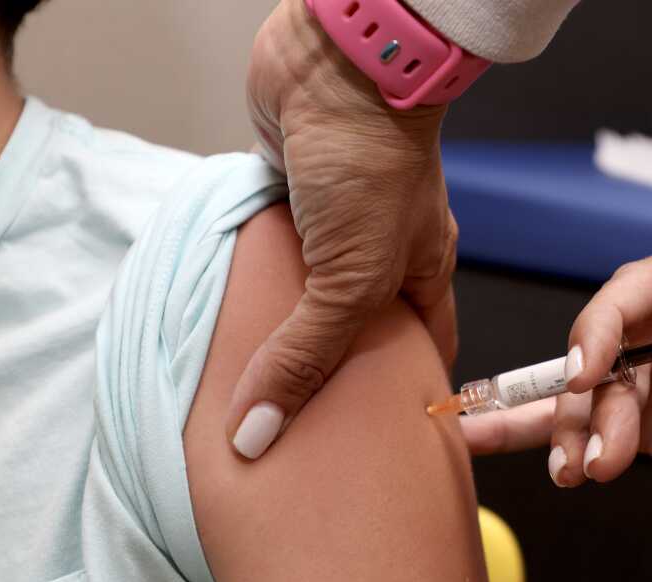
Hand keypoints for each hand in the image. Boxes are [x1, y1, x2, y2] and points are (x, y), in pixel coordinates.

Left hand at [231, 0, 457, 458]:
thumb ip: (305, 356)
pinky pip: (268, 259)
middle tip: (300, 432)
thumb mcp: (350, 281)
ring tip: (251, 390)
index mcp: (422, 273)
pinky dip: (250, 287)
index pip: (425, 350)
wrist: (334, 67)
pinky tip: (226, 322)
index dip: (410, 396)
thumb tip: (259, 433)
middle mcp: (381, 255)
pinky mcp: (288, 202)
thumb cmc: (374, 166)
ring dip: (281, 331)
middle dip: (334, 375)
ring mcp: (333, 228)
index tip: (385, 445)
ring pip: (306, 296)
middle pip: (358, 330)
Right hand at [462, 243, 651, 504]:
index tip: (586, 374)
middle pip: (596, 351)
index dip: (599, 329)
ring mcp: (646, 376)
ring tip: (579, 472)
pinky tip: (502, 444)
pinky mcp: (641, 424)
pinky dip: (548, 438)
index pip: (632, 292)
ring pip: (585, 398)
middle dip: (585, 402)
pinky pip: (585, 426)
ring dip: (573, 434)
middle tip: (595, 450)